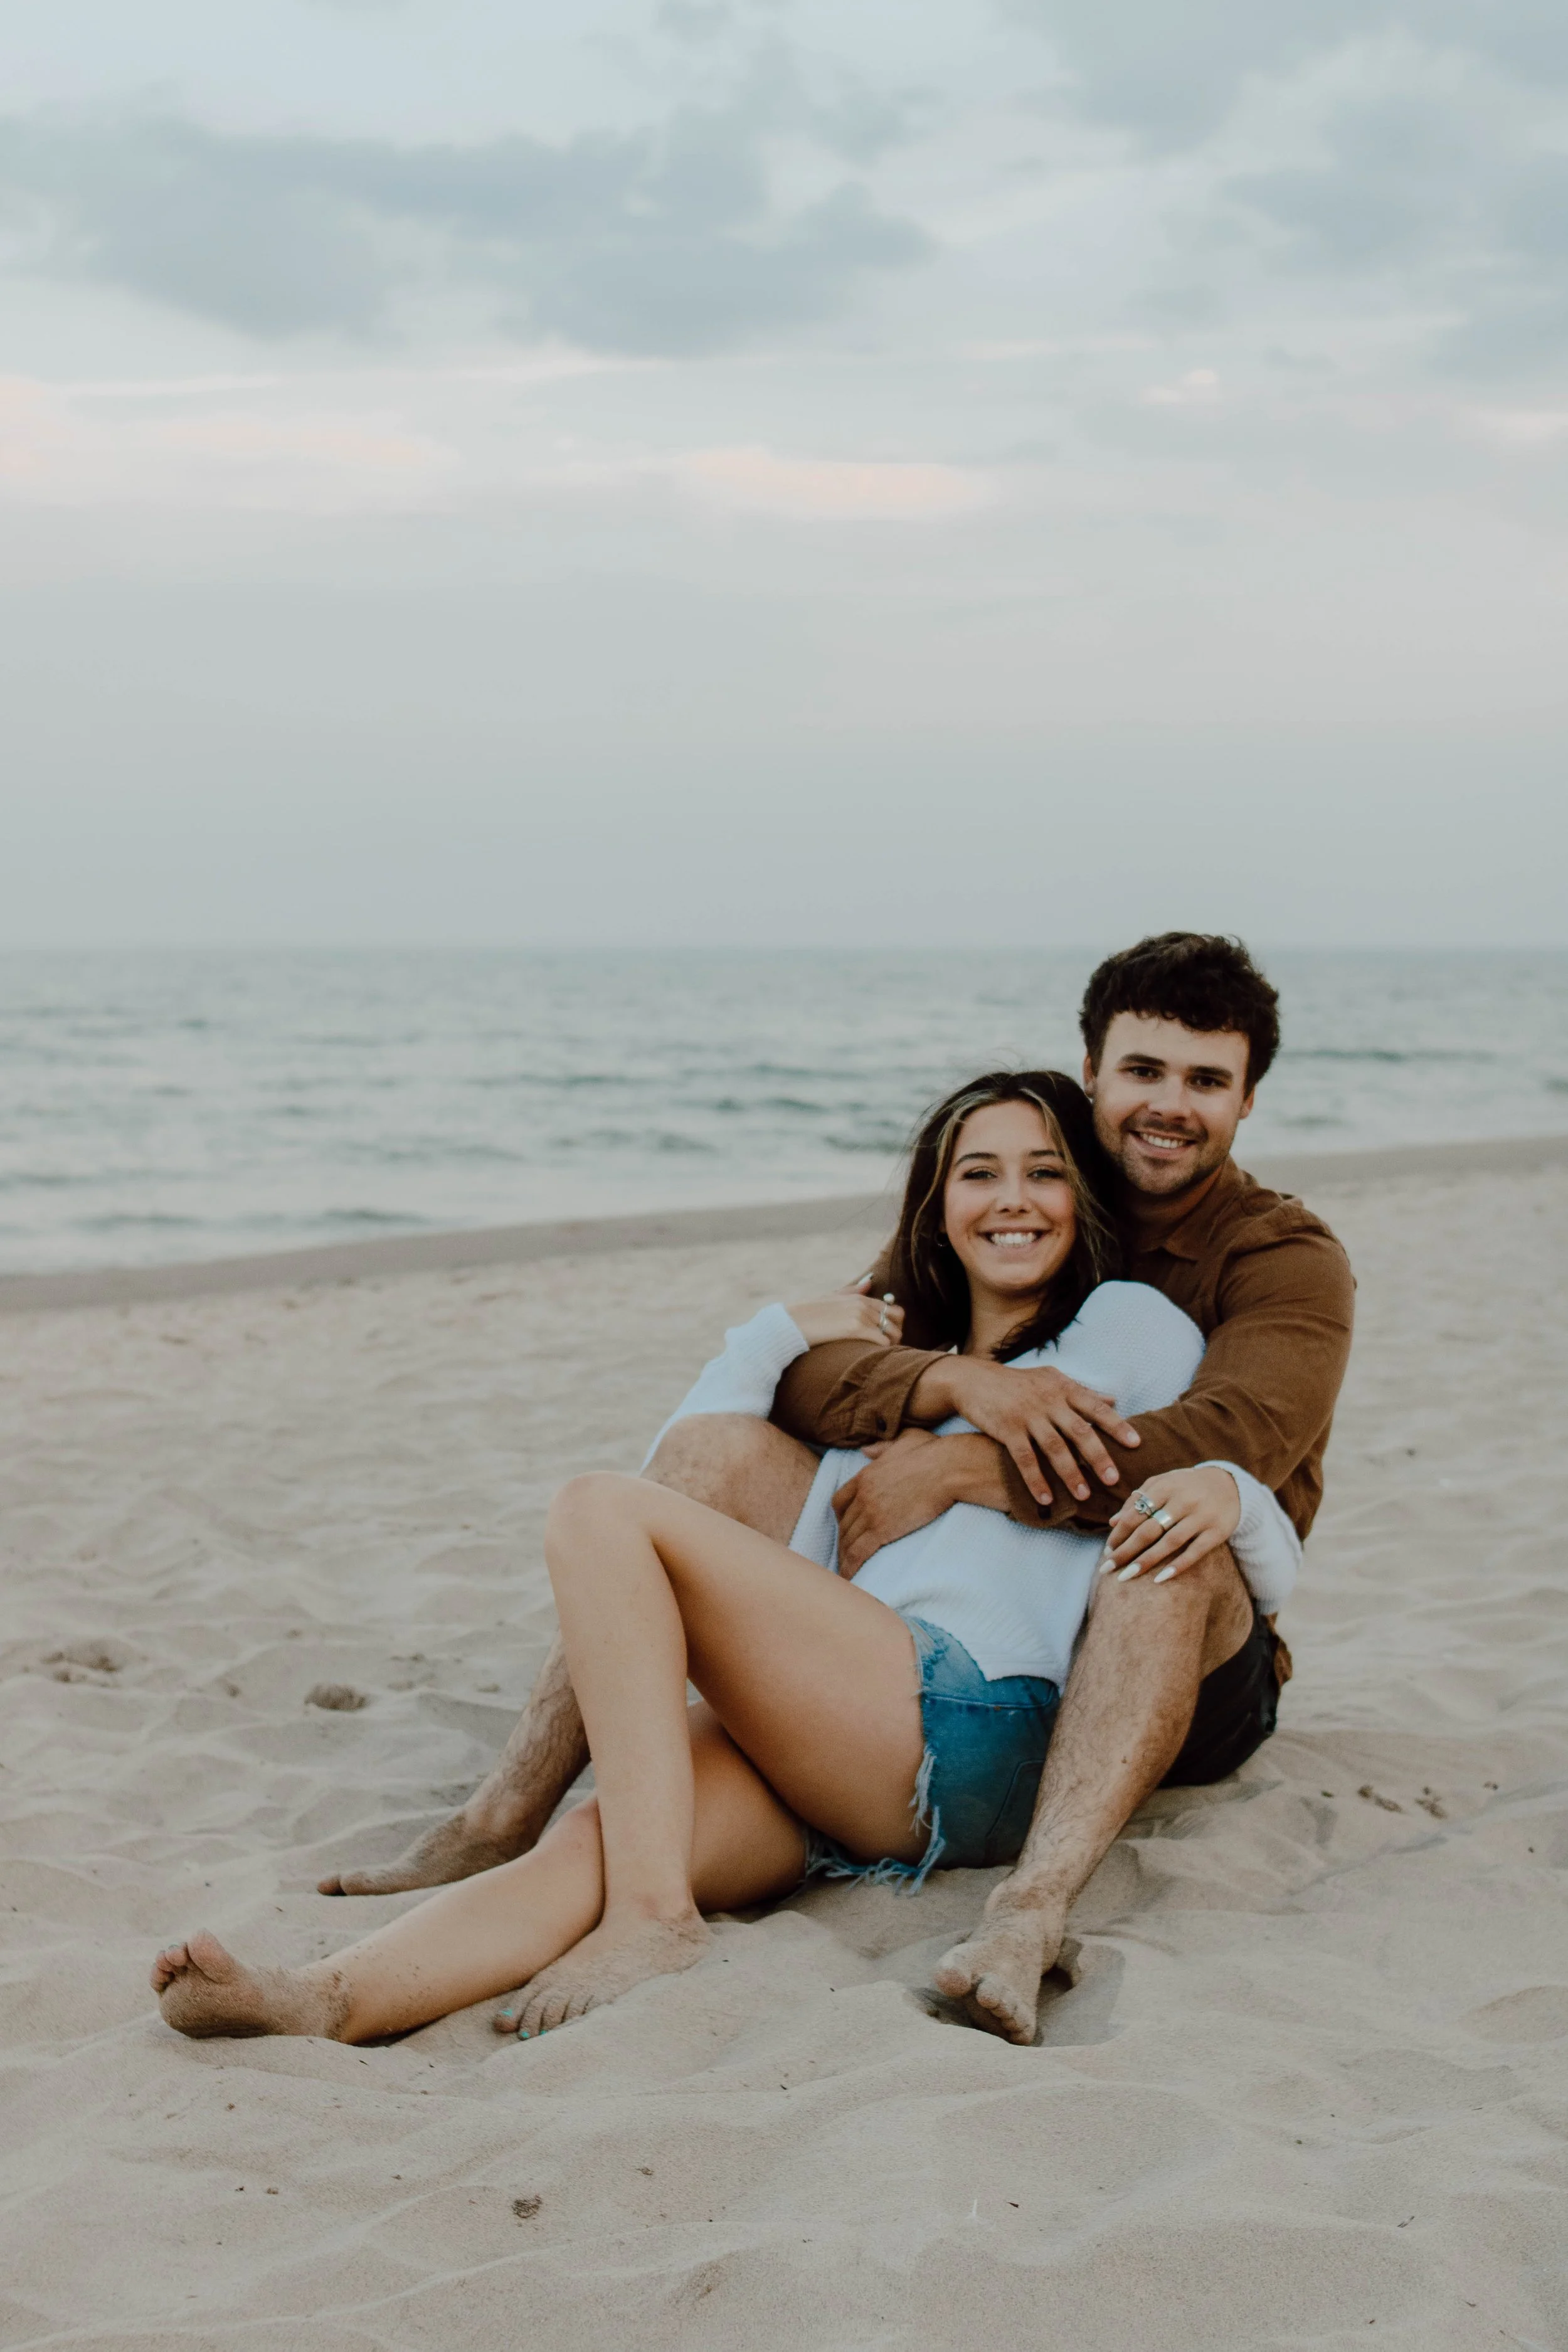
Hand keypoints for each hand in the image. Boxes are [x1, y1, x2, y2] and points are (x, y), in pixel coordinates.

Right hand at [787, 1285, 903, 1349]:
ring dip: (891, 1344)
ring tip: (879, 1354)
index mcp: (860, 1297)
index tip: (885, 1336)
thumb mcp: (833, 1297)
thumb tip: (870, 1281)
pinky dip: (882, 1351)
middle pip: (898, 1319)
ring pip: (893, 1332)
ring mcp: (860, 1315)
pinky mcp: (855, 1328)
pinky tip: (872, 1356)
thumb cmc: (810, 1314)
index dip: (893, 1324)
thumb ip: (853, 1290)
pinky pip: (883, 1342)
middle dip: (896, 1332)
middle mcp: (863, 1304)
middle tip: (886, 1345)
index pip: (893, 1308)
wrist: (792, 1323)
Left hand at [833, 1429, 955, 1575]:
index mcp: (866, 1475)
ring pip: (848, 1540)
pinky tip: (849, 1577)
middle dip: (844, 1540)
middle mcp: (863, 1495)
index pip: (840, 1501)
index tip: (845, 1526)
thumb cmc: (934, 1454)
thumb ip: (883, 1447)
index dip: (841, 1516)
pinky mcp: (882, 1529)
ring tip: (847, 1570)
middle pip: (844, 1524)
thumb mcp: (904, 1442)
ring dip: (845, 1556)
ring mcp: (871, 1513)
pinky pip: (858, 1552)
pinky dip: (850, 1566)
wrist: (949, 1469)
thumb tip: (866, 1450)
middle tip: (847, 1553)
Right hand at [934, 1357, 1139, 1507]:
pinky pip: (1024, 1458)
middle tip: (1114, 1479)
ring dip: (1070, 1473)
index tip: (1136, 1443)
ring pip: (1054, 1447)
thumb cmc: (1017, 1382)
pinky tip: (1046, 1498)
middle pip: (1079, 1431)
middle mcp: (1048, 1400)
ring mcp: (1027, 1414)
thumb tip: (1113, 1401)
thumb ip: (1082, 1392)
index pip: (1096, 1408)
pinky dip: (1036, 1479)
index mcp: (1063, 1388)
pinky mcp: (1007, 1428)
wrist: (974, 1379)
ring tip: (1084, 1495)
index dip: (1117, 1425)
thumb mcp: (1051, 1379)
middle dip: (1098, 1456)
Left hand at [1101, 1466, 1239, 1582]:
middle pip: (1149, 1529)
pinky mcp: (1217, 1531)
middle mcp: (1183, 1500)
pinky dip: (1177, 1566)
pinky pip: (1195, 1552)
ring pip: (1170, 1542)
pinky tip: (1159, 1579)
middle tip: (1107, 1569)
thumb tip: (1113, 1522)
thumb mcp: (1163, 1485)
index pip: (1136, 1513)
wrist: (1231, 1485)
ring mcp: (1201, 1516)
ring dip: (1146, 1561)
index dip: (1120, 1534)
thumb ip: (1138, 1500)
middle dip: (1126, 1551)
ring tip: (1126, 1576)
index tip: (1107, 1552)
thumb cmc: (1187, 1487)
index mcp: (1166, 1486)